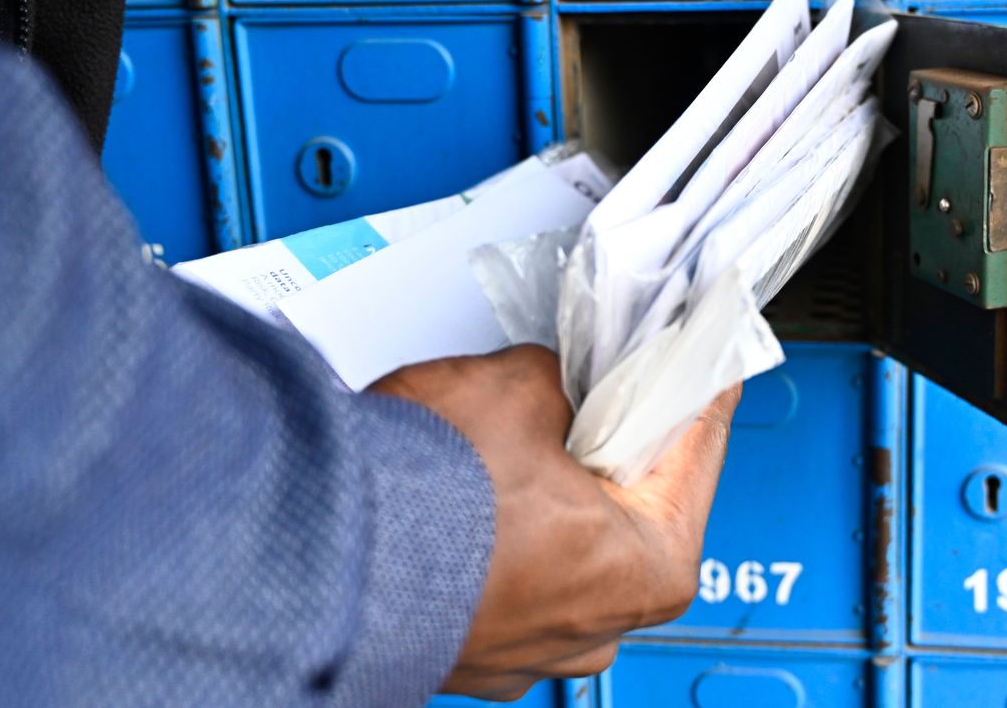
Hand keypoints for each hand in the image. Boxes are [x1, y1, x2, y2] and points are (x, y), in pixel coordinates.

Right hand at [370, 346, 739, 701]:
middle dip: (615, 440)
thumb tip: (553, 377)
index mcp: (651, 567)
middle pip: (633, 504)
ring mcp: (534, 649)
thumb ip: (561, 376)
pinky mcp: (473, 651)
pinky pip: (512, 576)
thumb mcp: (517, 387)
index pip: (696, 450)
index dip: (690, 385)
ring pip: (569, 545)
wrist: (310, 560)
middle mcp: (601, 626)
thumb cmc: (420, 500)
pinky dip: (501, 533)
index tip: (696, 354)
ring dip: (553, 490)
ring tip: (525, 429)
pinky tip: (476, 485)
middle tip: (609, 377)